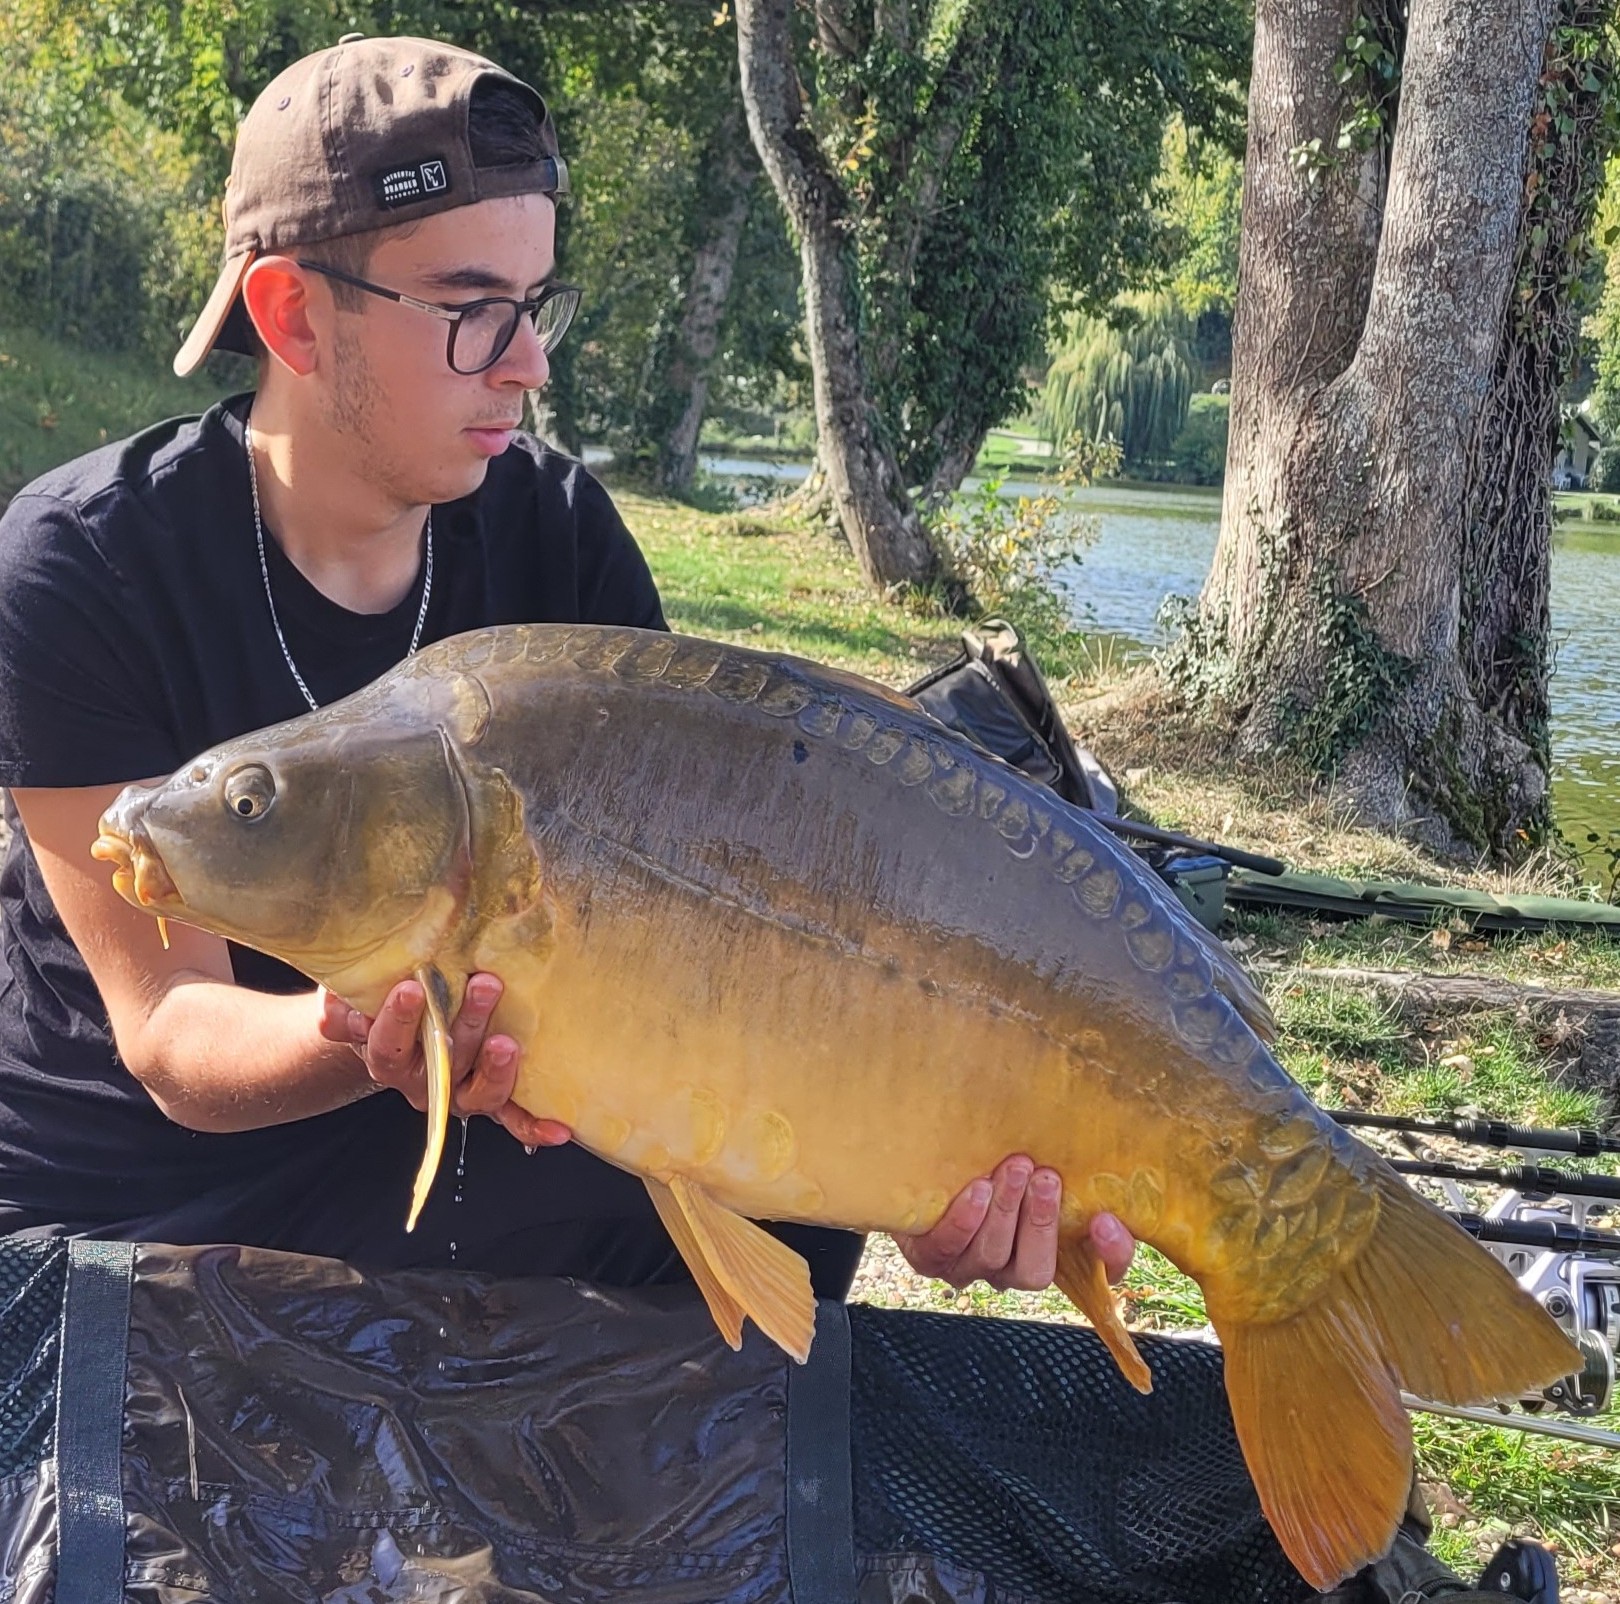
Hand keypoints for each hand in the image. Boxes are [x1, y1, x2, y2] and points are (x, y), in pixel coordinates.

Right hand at [319, 972, 570, 1149]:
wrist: (397, 1031)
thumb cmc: (380, 1004)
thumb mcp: (355, 995)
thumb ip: (343, 1000)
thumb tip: (342, 1007)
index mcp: (388, 1058)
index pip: (388, 1044)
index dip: (397, 1019)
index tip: (411, 989)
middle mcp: (425, 1082)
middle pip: (443, 1061)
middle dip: (467, 1022)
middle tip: (485, 984)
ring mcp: (460, 1093)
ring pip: (479, 1092)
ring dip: (497, 1069)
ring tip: (509, 1042)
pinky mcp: (490, 1098)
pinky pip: (511, 1117)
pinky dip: (532, 1125)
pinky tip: (559, 1129)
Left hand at [891, 1154, 1136, 1290]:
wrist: (928, 1168)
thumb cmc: (995, 1160)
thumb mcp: (1035, 1161)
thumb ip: (1066, 1159)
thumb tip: (1090, 1142)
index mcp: (1054, 1250)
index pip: (1102, 1270)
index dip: (1112, 1254)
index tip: (1105, 1220)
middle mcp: (1014, 1269)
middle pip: (1036, 1271)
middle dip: (1041, 1221)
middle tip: (1045, 1176)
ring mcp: (971, 1268)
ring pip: (992, 1256)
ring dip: (1005, 1211)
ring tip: (1013, 1169)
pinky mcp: (931, 1259)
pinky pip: (947, 1249)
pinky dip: (964, 1220)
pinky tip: (977, 1189)